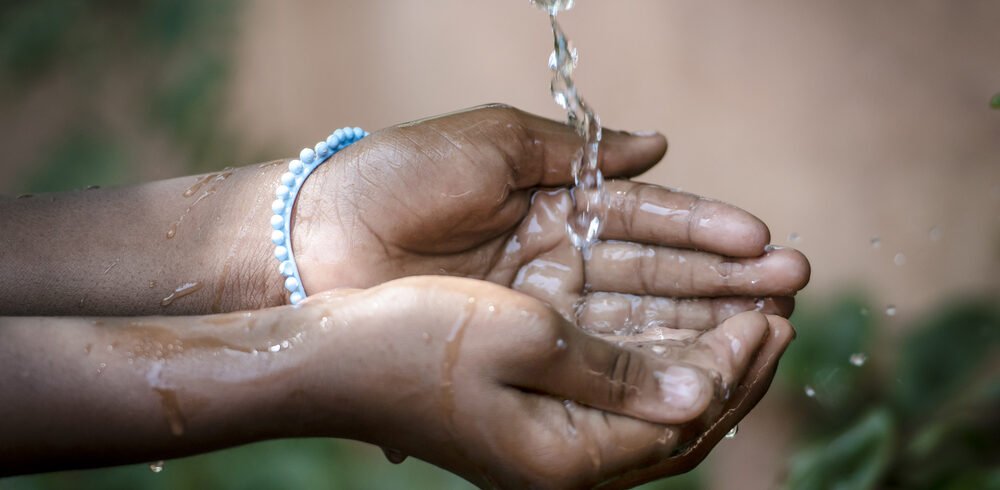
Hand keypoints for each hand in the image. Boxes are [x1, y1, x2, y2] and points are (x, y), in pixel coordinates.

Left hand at [291, 104, 809, 327]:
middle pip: (655, 273)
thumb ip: (576, 149)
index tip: (763, 241)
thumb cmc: (398, 176)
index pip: (646, 219)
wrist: (317, 237)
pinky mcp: (518, 348)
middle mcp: (556, 258)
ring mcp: (540, 307)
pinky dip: (645, 358)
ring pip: (635, 317)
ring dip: (702, 321)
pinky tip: (698, 363)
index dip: (705, 230)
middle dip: (724, 278)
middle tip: (792, 285)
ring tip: (768, 324)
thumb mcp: (492, 142)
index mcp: (553, 201)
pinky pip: (593, 354)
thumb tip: (661, 144)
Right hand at [294, 276, 794, 488]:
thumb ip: (616, 371)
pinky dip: (658, 366)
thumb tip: (698, 392)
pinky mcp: (533, 421)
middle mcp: (565, 466)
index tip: (768, 311)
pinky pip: (618, 401)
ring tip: (746, 315)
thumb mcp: (522, 339)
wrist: (330, 360)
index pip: (683, 418)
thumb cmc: (413, 341)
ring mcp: (548, 447)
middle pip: (680, 426)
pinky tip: (675, 331)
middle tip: (778, 311)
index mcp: (566, 458)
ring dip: (703, 361)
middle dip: (736, 368)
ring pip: (654, 412)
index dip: (735, 364)